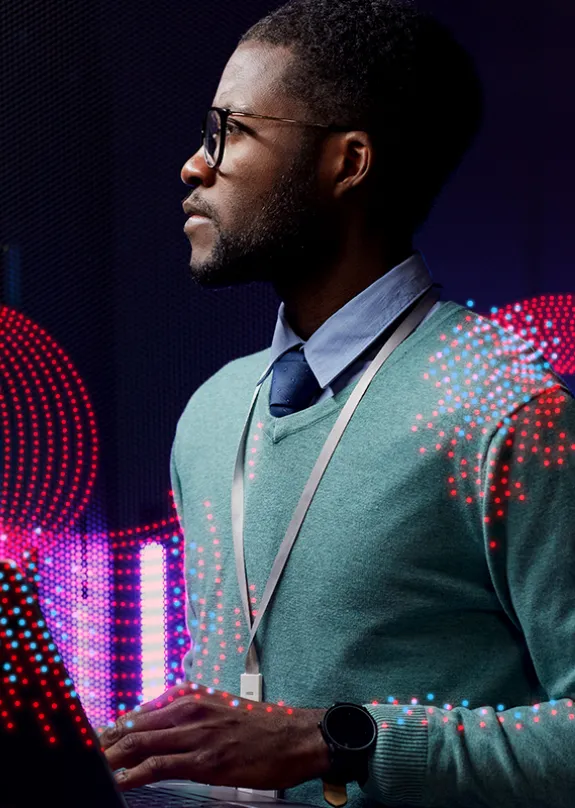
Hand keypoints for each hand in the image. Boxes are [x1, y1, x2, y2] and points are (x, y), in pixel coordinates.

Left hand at [99, 682, 330, 791]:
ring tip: (92, 768)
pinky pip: (160, 765)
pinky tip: (121, 782)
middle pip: (132, 726)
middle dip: (104, 743)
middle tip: (81, 755)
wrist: (296, 735)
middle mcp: (189, 708)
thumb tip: (157, 729)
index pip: (139, 712)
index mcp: (191, 695)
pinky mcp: (206, 758)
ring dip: (111, 758)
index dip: (111, 728)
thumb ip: (187, 716)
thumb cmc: (261, 726)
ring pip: (140, 743)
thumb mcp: (219, 709)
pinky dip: (135, 775)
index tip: (92, 740)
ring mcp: (197, 733)